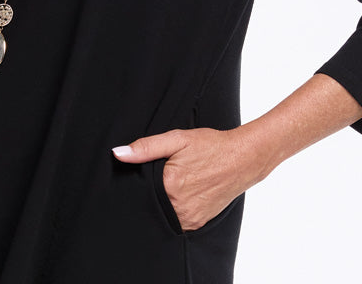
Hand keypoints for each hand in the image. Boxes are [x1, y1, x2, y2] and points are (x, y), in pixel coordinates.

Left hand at [112, 126, 268, 231]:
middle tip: (157, 177)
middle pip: (150, 205)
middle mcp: (178, 207)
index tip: (140, 175)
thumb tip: (118, 154)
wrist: (242, 159)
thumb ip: (146, 147)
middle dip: (148, 193)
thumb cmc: (211, 146)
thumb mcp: (177, 139)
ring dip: (161, 203)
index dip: (136, 183)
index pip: (138, 192)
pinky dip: (173, 209)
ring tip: (169, 184)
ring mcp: (189, 218)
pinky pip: (177, 220)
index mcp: (170, 186)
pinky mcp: (197, 223)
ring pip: (162, 214)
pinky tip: (179, 194)